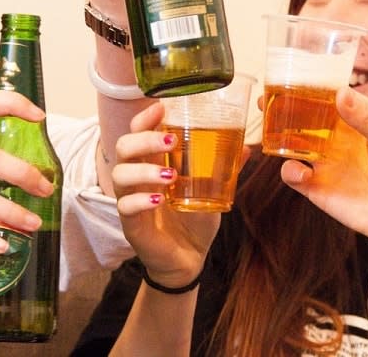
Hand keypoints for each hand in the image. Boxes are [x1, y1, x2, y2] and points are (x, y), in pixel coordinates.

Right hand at [111, 102, 219, 287]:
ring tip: (170, 176)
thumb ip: (223, 168)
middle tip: (170, 142)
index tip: (160, 107)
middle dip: (144, 139)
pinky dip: (140, 200)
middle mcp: (136, 178)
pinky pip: (125, 207)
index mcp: (152, 163)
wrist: (189, 260)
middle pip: (123, 147)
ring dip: (144, 171)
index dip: (144, 118)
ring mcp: (130, 200)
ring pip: (120, 175)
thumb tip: (247, 146)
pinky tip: (158, 200)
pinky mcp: (131, 225)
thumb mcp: (210, 190)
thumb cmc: (193, 220)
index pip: (137, 131)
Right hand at [281, 87, 367, 291]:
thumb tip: (340, 92)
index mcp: (354, 122)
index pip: (325, 99)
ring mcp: (324, 163)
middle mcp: (335, 140)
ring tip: (268, 130)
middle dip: (281, 110)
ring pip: (291, 145)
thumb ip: (367, 117)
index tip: (290, 75)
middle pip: (302, 120)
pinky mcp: (318, 188)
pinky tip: (298, 170)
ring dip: (277, 137)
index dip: (307, 88)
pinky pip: (294, 175)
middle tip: (263, 100)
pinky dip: (289, 170)